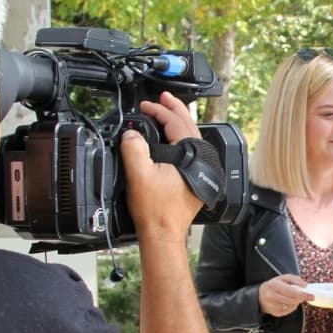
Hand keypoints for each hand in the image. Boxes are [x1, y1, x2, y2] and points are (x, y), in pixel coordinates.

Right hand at [121, 92, 202, 242]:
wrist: (164, 234)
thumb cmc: (156, 211)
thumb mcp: (138, 175)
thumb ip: (134, 149)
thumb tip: (131, 133)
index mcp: (192, 156)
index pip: (177, 122)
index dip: (160, 110)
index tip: (146, 105)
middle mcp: (201, 161)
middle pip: (189, 126)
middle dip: (175, 110)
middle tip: (165, 98)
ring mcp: (201, 171)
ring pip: (192, 138)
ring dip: (179, 123)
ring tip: (168, 113)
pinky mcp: (196, 179)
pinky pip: (191, 150)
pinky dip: (181, 139)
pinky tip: (173, 140)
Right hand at [258, 274, 311, 317]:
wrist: (261, 295)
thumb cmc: (275, 285)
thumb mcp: (284, 278)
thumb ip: (295, 279)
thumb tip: (305, 285)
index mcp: (274, 285)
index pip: (291, 292)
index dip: (303, 294)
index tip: (311, 296)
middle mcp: (271, 296)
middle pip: (292, 300)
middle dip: (301, 298)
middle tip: (306, 296)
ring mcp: (272, 306)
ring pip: (291, 306)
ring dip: (296, 302)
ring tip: (293, 297)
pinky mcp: (274, 313)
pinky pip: (288, 311)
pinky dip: (291, 307)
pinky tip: (288, 302)